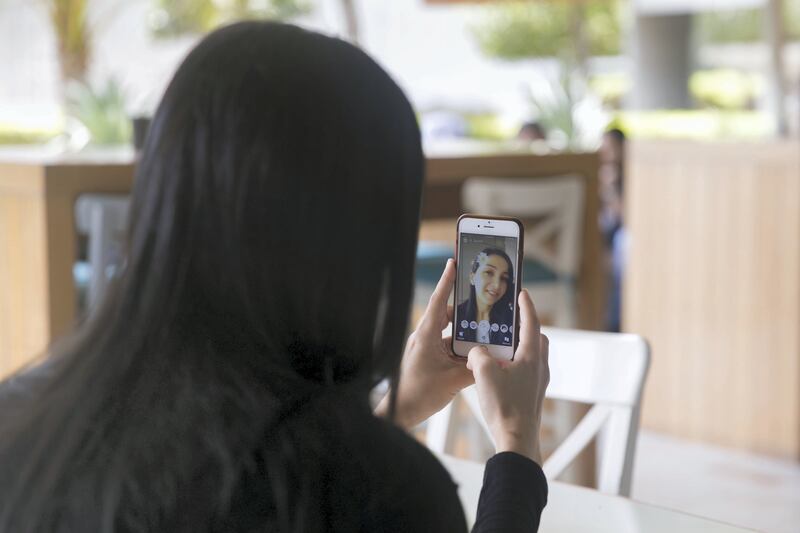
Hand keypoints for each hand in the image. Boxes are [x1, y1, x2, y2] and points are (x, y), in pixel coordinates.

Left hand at [375, 259, 473, 428]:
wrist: (401, 412)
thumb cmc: (419, 394)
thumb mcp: (452, 380)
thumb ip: (474, 369)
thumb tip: (493, 360)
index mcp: (427, 334)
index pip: (439, 301)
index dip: (447, 281)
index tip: (453, 262)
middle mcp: (426, 337)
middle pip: (448, 314)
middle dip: (466, 309)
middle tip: (484, 300)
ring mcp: (427, 347)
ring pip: (450, 332)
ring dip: (466, 332)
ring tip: (486, 329)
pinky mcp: (429, 358)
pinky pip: (449, 346)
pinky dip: (462, 347)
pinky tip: (477, 352)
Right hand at [466, 289, 548, 464]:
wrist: (517, 439)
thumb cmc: (504, 407)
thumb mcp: (484, 373)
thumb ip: (478, 354)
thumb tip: (477, 352)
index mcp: (531, 356)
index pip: (531, 322)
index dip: (526, 306)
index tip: (522, 293)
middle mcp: (539, 366)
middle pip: (535, 337)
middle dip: (524, 326)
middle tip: (509, 319)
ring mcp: (538, 381)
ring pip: (531, 355)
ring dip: (518, 346)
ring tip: (498, 345)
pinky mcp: (532, 393)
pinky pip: (526, 369)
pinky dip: (515, 362)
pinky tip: (498, 370)